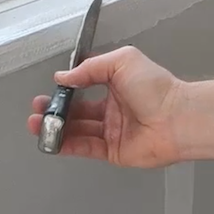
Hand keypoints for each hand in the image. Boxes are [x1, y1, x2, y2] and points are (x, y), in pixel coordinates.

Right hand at [27, 46, 184, 167]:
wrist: (176, 118)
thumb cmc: (155, 87)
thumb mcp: (122, 61)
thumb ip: (91, 67)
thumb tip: (64, 76)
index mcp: (118, 85)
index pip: (86, 85)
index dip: (68, 88)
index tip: (51, 88)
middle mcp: (114, 108)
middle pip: (78, 110)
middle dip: (56, 109)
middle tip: (37, 109)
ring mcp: (113, 131)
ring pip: (78, 130)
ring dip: (56, 127)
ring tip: (36, 123)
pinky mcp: (113, 151)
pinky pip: (85, 147)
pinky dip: (66, 145)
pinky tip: (50, 140)